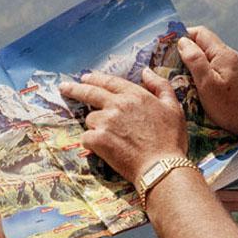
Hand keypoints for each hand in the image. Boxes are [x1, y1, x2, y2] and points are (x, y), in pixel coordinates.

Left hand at [59, 69, 186, 185]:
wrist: (162, 167)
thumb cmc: (170, 140)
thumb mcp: (173, 107)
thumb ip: (159, 85)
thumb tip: (145, 71)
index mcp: (134, 95)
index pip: (109, 81)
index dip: (95, 78)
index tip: (84, 78)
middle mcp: (117, 104)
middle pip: (90, 92)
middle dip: (74, 88)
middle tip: (64, 88)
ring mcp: (106, 121)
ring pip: (90, 120)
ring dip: (96, 126)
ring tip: (112, 139)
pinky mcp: (98, 139)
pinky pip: (86, 138)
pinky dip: (92, 143)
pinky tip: (105, 150)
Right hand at [177, 27, 237, 136]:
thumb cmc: (229, 105)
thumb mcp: (207, 83)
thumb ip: (195, 60)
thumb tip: (182, 42)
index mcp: (221, 53)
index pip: (199, 33)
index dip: (182, 36)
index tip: (168, 48)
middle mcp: (227, 55)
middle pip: (202, 42)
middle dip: (185, 49)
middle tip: (169, 62)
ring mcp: (230, 65)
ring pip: (206, 55)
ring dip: (191, 60)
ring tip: (178, 73)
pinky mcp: (231, 76)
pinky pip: (212, 65)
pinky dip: (200, 69)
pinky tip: (193, 81)